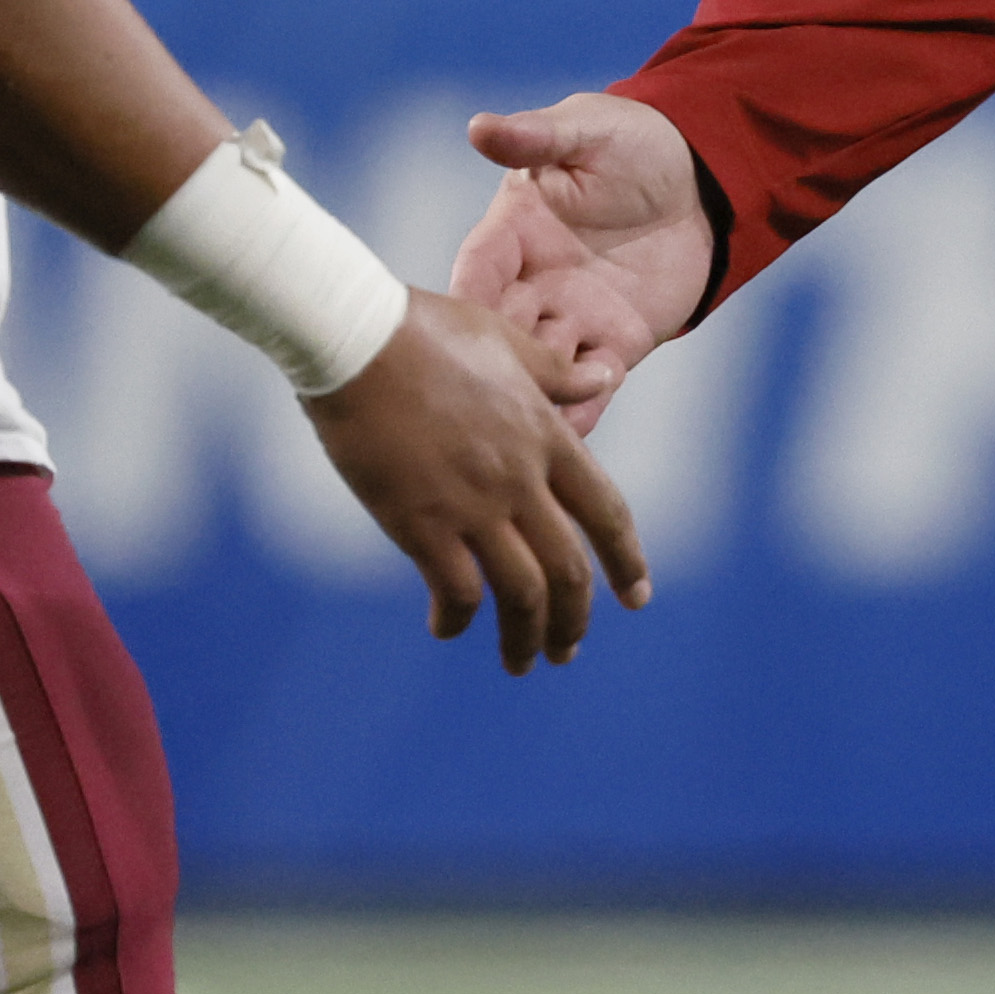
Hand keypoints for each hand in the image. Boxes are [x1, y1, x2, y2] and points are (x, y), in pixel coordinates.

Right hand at [300, 289, 648, 667]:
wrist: (357, 338)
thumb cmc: (424, 331)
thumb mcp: (506, 343)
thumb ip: (556, 373)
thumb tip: (607, 375)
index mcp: (545, 435)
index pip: (605, 512)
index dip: (626, 560)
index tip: (637, 596)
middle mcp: (520, 478)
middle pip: (569, 570)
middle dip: (574, 620)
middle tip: (566, 650)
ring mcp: (474, 504)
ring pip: (523, 593)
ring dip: (526, 638)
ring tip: (520, 662)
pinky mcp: (422, 522)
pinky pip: (458, 592)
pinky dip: (458, 619)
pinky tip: (446, 627)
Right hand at [454, 91, 716, 436]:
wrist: (700, 178)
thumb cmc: (634, 142)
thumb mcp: (586, 129)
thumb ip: (538, 137)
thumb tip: (481, 127)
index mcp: (514, 230)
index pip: (477, 269)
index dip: (466, 300)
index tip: (455, 331)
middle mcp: (534, 281)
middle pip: (502, 331)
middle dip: (495, 366)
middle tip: (487, 402)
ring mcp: (573, 316)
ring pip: (542, 368)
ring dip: (534, 399)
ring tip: (528, 431)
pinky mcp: (616, 341)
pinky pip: (590, 384)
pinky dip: (580, 409)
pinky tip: (572, 435)